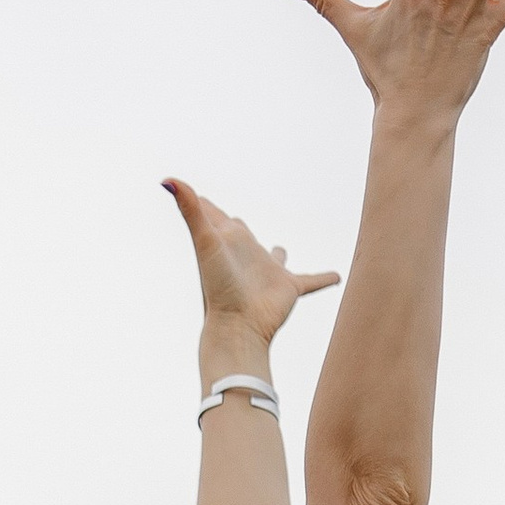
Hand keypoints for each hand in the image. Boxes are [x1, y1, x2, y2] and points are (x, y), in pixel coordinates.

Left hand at [163, 180, 339, 347]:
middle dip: (238, 226)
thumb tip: (167, 178)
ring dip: (277, 253)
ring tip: (280, 249)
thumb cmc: (217, 287)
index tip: (199, 198)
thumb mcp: (205, 242)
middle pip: (242, 234)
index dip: (206, 206)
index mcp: (227, 242)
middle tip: (234, 221)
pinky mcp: (289, 289)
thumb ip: (190, 209)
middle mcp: (246, 255)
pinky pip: (311, 281)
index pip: (213, 217)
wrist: (237, 327)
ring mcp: (267, 273)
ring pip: (274, 257)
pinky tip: (337, 276)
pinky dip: (323, 278)